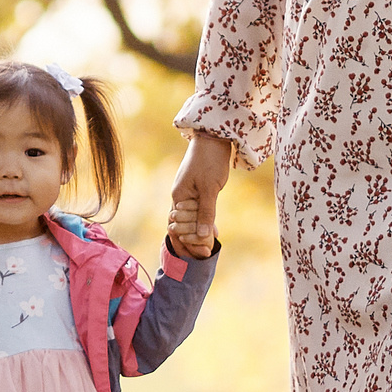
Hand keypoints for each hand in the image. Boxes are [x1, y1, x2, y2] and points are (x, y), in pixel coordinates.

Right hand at [169, 133, 232, 258]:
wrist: (213, 138)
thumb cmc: (210, 160)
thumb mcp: (210, 188)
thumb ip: (206, 212)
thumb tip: (203, 236)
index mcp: (178, 197)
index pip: (178, 228)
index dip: (189, 242)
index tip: (205, 253)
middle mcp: (180, 198)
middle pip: (181, 227)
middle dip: (192, 242)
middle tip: (207, 253)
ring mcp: (188, 194)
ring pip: (189, 221)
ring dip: (198, 234)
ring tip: (209, 247)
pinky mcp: (197, 190)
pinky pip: (197, 212)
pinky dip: (203, 223)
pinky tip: (213, 231)